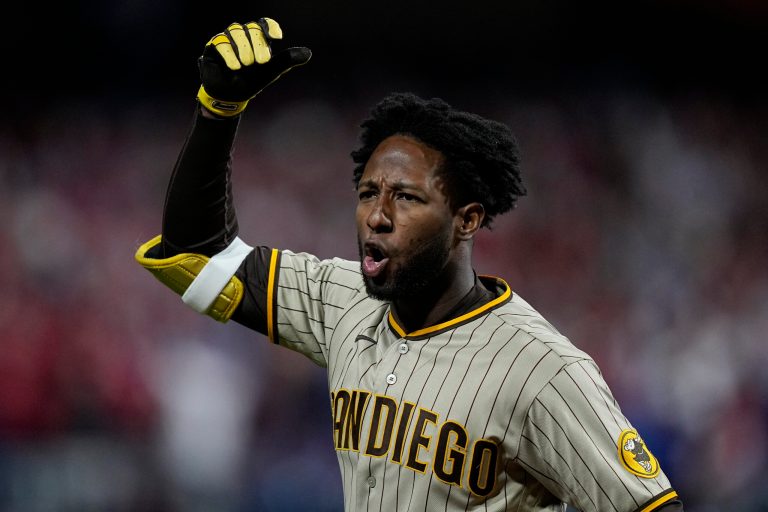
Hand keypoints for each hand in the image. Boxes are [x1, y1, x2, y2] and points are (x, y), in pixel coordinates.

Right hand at [197, 19, 311, 116]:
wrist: (231, 96)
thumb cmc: (251, 82)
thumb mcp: (271, 71)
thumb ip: (287, 60)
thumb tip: (308, 53)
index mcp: (257, 39)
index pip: (264, 24)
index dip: (270, 27)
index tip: (277, 37)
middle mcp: (243, 35)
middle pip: (252, 28)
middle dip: (258, 44)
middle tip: (262, 62)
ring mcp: (227, 39)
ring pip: (236, 31)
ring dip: (243, 48)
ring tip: (246, 65)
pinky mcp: (213, 46)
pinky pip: (221, 42)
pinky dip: (229, 53)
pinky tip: (235, 67)